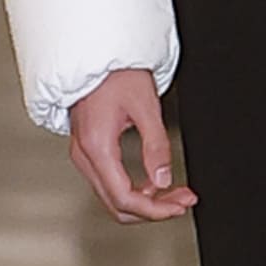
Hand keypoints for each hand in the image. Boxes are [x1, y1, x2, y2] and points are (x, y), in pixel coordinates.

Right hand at [68, 66, 197, 223]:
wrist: (96, 56)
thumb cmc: (117, 73)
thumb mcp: (145, 106)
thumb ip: (156, 146)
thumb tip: (163, 179)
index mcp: (97, 147)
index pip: (124, 198)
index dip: (155, 210)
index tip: (179, 205)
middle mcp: (85, 155)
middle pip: (117, 205)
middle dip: (153, 209)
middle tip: (182, 200)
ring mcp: (83, 155)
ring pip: (112, 198)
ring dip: (144, 202)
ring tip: (174, 193)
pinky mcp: (88, 151)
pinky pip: (108, 183)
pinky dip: (132, 191)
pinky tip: (153, 183)